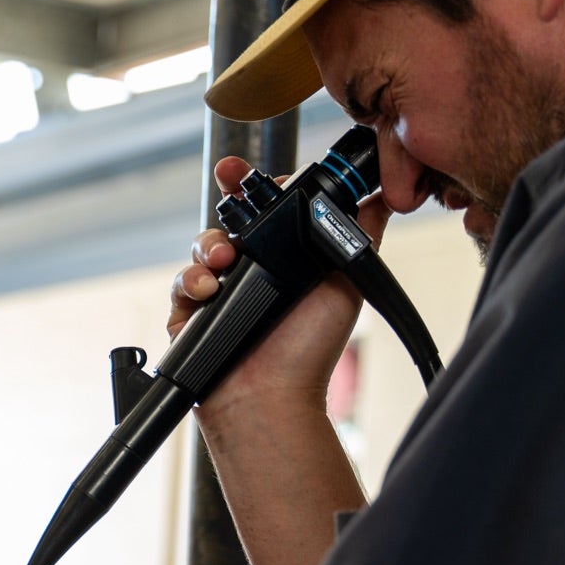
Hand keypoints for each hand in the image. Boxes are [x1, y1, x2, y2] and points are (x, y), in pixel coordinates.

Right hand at [170, 157, 390, 417]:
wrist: (272, 395)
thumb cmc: (310, 346)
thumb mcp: (348, 277)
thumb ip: (359, 231)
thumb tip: (383, 192)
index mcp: (284, 256)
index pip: (266, 207)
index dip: (255, 184)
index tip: (244, 169)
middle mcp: (250, 269)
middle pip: (229, 218)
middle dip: (226, 200)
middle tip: (227, 184)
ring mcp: (219, 291)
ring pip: (203, 246)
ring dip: (210, 245)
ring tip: (224, 260)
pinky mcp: (190, 314)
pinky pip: (181, 282)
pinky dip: (192, 281)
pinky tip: (208, 290)